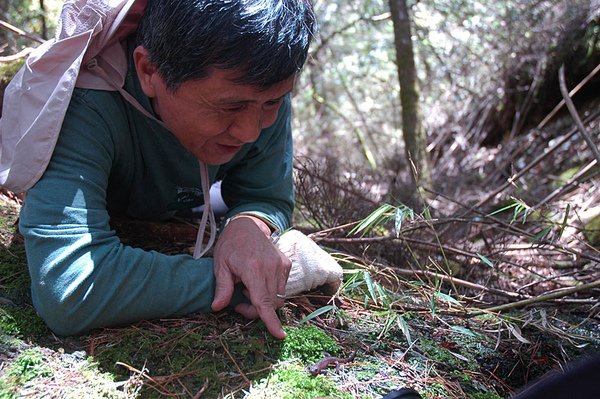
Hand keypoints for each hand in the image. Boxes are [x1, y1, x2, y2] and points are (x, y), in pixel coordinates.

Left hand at [211, 215, 290, 338]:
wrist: (247, 225)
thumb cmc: (231, 245)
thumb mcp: (220, 266)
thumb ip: (222, 288)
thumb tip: (217, 307)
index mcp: (254, 269)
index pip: (263, 301)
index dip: (270, 320)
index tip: (279, 335)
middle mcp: (271, 267)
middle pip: (270, 303)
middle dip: (256, 310)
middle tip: (238, 303)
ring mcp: (281, 265)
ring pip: (278, 297)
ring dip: (264, 301)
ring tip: (247, 288)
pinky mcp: (286, 264)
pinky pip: (281, 288)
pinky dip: (270, 291)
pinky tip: (257, 281)